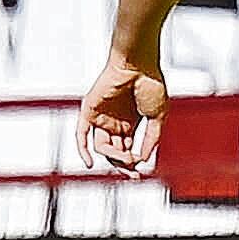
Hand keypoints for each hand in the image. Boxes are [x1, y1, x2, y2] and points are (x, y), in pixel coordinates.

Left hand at [77, 59, 167, 176]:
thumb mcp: (157, 117)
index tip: (142, 172)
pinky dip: (83, 150)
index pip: (127, 150)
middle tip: (134, 174)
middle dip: (124, 165)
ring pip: (102, 147)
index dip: (133, 163)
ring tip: (128, 158)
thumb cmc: (150, 84)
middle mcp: (114, 122)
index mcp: (130, 123)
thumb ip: (151, 139)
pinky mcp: (89, 111)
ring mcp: (101, 117)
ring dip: (114, 157)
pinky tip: (90, 164)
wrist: (138, 65)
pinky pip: (81, 135)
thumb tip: (144, 159)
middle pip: (114, 152)